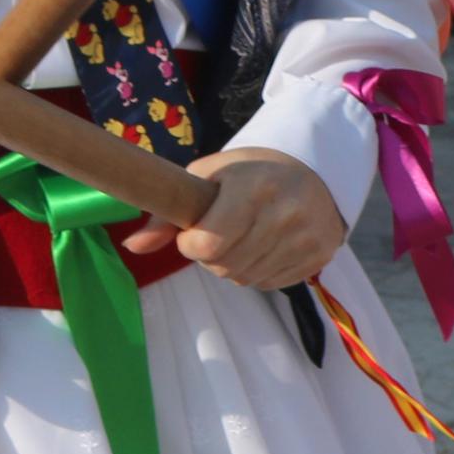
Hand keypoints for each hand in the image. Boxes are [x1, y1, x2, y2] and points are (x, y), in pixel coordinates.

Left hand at [153, 148, 345, 292]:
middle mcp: (286, 213)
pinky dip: (259, 271)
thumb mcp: (207, 177)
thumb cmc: (250, 172)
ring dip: (234, 265)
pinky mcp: (320, 256)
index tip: (193, 230)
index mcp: (254, 186)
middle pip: (224, 266)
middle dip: (211, 256)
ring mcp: (307, 237)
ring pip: (245, 278)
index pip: (208, 244)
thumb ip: (167, 214)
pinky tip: (265, 246)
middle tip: (220, 232)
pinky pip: (270, 283)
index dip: (191, 244)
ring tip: (243, 237)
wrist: (315, 170)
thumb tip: (133, 246)